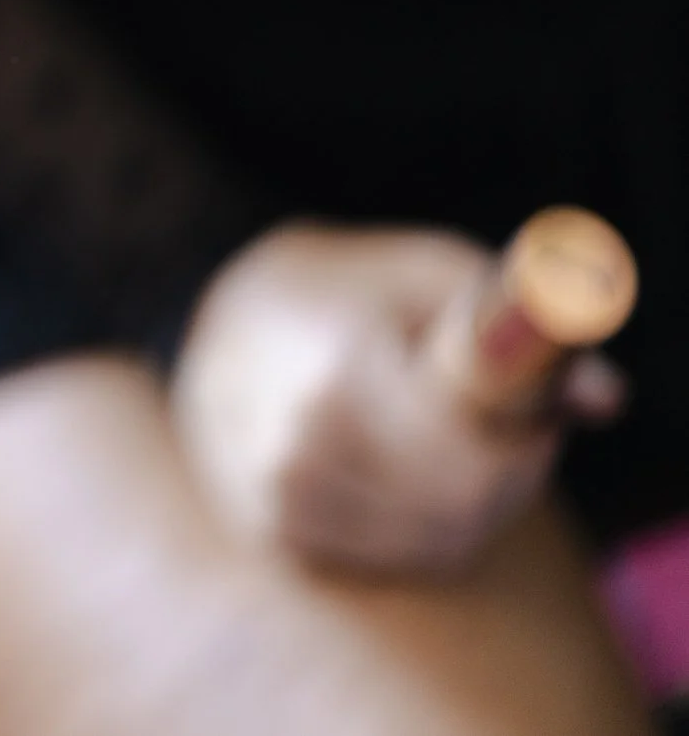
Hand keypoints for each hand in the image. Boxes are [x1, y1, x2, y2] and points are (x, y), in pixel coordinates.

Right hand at [170, 222, 625, 576]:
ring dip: (459, 506)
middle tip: (497, 432)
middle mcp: (294, 448)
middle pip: (454, 516)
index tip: (528, 418)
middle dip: (501, 480)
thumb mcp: (431, 272)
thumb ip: (516, 327)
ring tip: (442, 441)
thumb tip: (602, 398)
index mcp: (336, 377)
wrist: (226, 316)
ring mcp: (273, 495)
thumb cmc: (350, 286)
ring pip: (424, 543)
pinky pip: (382, 555)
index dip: (519, 456)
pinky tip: (400, 470)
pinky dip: (411, 524)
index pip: (464, 473)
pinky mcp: (267, 528)